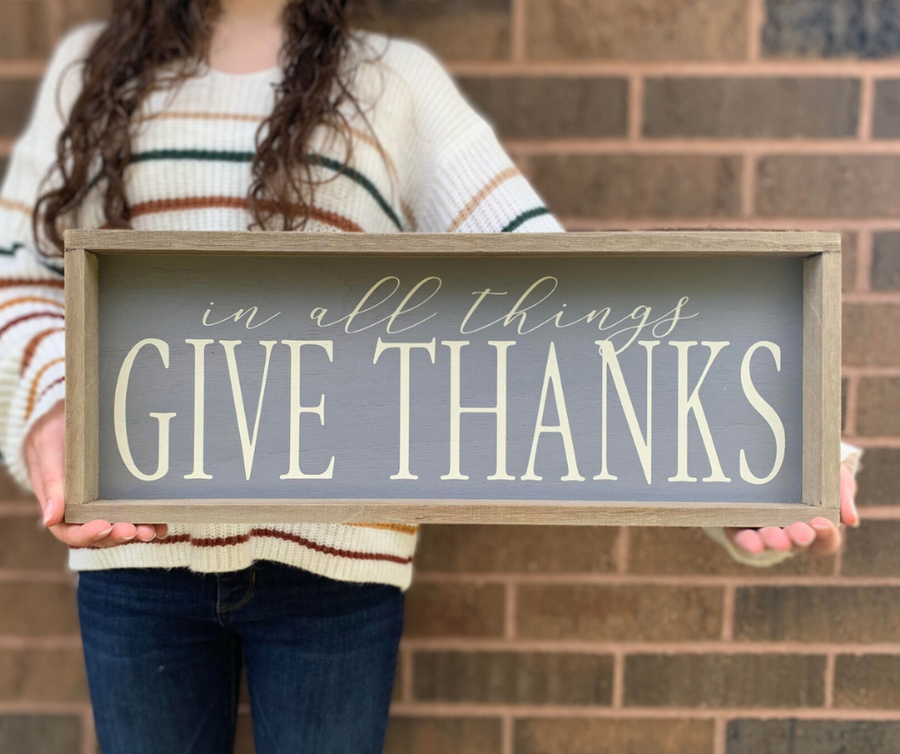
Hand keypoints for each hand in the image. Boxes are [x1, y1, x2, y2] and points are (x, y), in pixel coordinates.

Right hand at [24, 399, 166, 547]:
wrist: (65, 416)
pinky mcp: (120, 493)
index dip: (86, 534)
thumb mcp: (48, 452)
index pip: (70, 531)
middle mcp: (82, 510)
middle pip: (99, 533)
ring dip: (136, 531)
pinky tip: (161, 523)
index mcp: (59, 505)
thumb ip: (51, 483)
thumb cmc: (52, 434)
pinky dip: (147, 520)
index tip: (104, 526)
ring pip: (119, 526)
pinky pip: (134, 511)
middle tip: (135, 530)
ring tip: (152, 530)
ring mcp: (103, 503)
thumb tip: (50, 519)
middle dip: (117, 535)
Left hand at [725, 464, 857, 557]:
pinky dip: (747, 542)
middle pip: (796, 543)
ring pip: (768, 542)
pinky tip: (752, 543)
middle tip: (799, 532)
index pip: (825, 540)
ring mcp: (763, 530)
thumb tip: (851, 520)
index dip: (826, 535)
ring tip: (774, 538)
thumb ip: (843, 493)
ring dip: (772, 542)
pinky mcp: (738, 524)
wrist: (773, 453)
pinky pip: (741, 537)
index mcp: (814, 527)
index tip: (822, 522)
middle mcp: (789, 533)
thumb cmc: (810, 473)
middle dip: (797, 538)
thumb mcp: (832, 476)